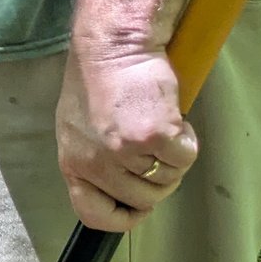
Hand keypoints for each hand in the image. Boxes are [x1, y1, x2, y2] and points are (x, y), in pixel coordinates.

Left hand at [55, 45, 197, 231]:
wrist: (113, 45)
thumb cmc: (98, 80)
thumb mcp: (78, 129)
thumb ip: (94, 160)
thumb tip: (118, 184)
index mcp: (73, 164)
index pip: (93, 214)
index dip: (121, 216)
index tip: (137, 206)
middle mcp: (95, 164)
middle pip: (142, 199)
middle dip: (159, 180)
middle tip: (159, 152)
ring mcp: (124, 153)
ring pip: (167, 180)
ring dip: (174, 158)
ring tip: (162, 128)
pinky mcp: (153, 137)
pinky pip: (184, 158)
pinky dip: (187, 141)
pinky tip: (175, 120)